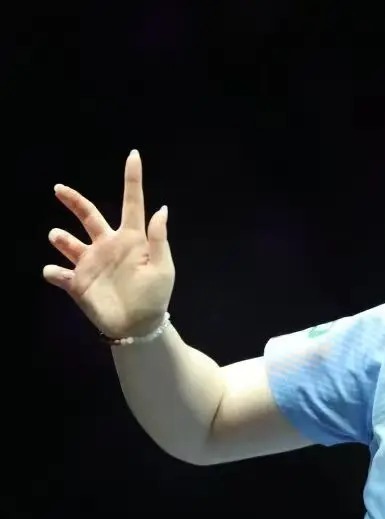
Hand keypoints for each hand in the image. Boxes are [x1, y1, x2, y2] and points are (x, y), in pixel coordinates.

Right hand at [43, 150, 173, 338]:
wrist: (139, 327)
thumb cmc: (155, 297)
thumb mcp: (163, 268)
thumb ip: (158, 238)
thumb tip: (161, 208)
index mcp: (132, 239)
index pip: (132, 203)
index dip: (132, 180)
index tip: (134, 155)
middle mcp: (107, 246)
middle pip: (87, 215)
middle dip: (73, 200)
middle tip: (59, 189)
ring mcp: (90, 263)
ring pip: (67, 241)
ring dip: (60, 237)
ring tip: (59, 238)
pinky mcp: (76, 283)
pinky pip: (57, 272)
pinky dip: (53, 271)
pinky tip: (56, 272)